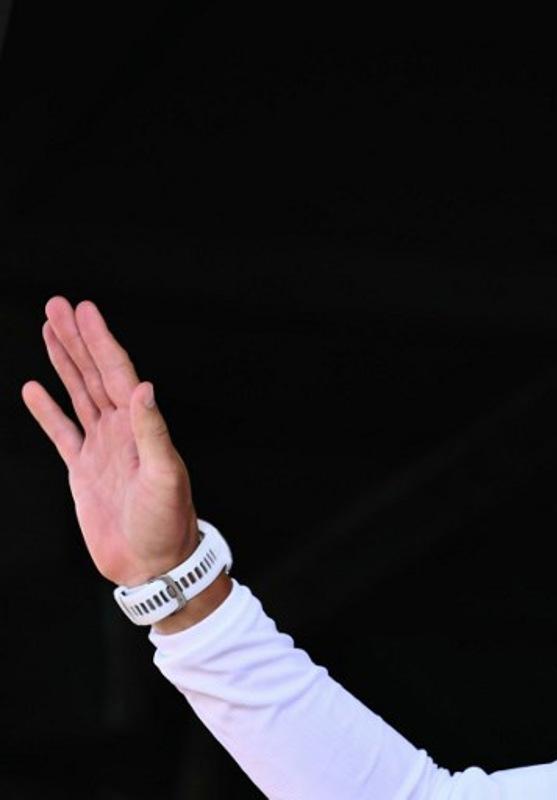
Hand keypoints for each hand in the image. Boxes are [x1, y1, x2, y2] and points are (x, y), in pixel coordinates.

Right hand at [22, 297, 198, 586]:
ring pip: (78, 393)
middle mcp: (121, 430)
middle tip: (58, 304)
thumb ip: (152, 432)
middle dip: (77, 338)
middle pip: (94, 373)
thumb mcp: (164, 476)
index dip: (100, 340)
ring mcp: (101, 448)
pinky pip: (61, 432)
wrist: (153, 563)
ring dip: (64, 362)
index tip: (83, 309)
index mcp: (140, 426)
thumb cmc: (167, 522)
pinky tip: (34, 388)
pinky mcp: (83, 471)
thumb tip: (144, 387)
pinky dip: (47, 410)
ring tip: (48, 329)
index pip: (117, 372)